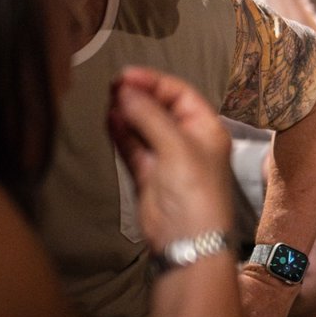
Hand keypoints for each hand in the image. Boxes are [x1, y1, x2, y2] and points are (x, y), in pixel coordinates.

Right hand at [108, 66, 233, 254]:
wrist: (188, 241)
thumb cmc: (194, 191)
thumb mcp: (177, 148)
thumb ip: (150, 117)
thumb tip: (125, 90)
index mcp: (207, 129)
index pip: (181, 94)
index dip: (155, 82)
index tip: (126, 75)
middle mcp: (189, 140)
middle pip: (161, 108)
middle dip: (139, 95)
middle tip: (113, 85)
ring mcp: (167, 158)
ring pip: (144, 127)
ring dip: (128, 112)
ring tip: (108, 98)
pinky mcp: (148, 174)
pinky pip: (133, 147)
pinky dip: (122, 133)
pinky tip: (110, 118)